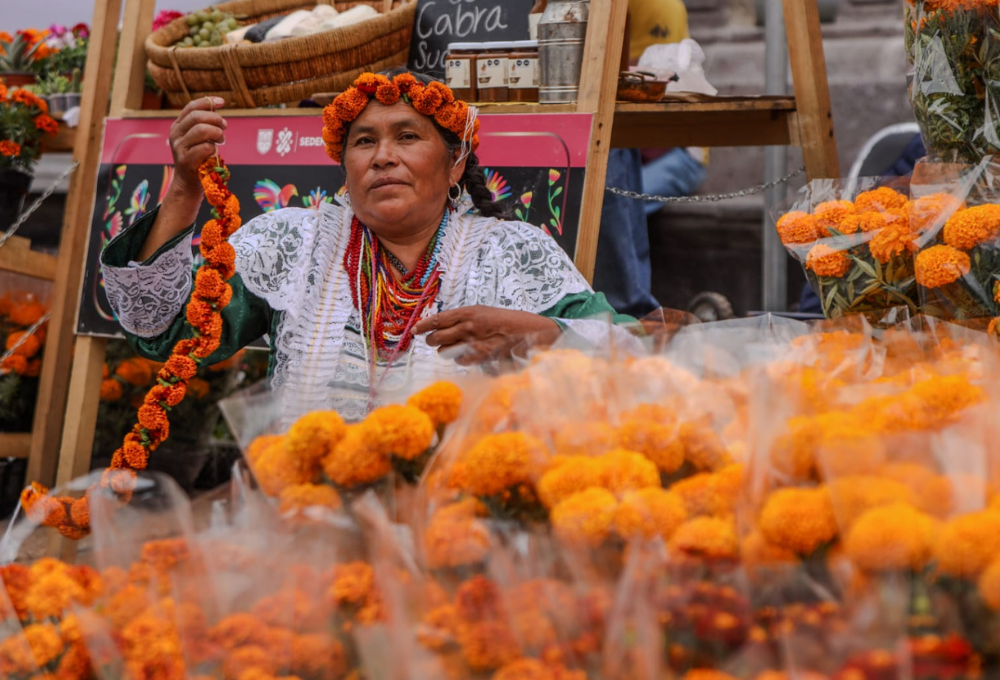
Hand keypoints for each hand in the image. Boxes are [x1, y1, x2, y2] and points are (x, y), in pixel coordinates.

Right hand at [168, 96, 227, 196]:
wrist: (188, 182)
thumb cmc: (198, 158)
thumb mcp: (198, 138)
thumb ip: (204, 124)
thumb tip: (217, 109)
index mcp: (178, 126)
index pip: (191, 107)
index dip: (207, 102)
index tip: (222, 102)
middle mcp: (175, 134)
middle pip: (197, 117)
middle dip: (216, 119)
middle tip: (224, 127)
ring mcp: (179, 147)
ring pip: (201, 130)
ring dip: (217, 133)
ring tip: (221, 140)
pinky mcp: (186, 160)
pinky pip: (205, 148)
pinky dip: (213, 148)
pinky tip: (214, 153)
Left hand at [413, 306, 561, 365]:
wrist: (529, 332)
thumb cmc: (506, 322)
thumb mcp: (483, 314)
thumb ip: (464, 319)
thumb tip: (443, 327)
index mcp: (469, 312)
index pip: (438, 319)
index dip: (423, 325)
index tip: (414, 330)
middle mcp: (469, 326)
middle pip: (437, 337)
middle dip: (433, 340)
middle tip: (436, 341)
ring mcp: (474, 342)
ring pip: (445, 351)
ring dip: (445, 351)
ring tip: (454, 347)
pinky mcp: (480, 357)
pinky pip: (459, 361)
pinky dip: (460, 359)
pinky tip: (469, 355)